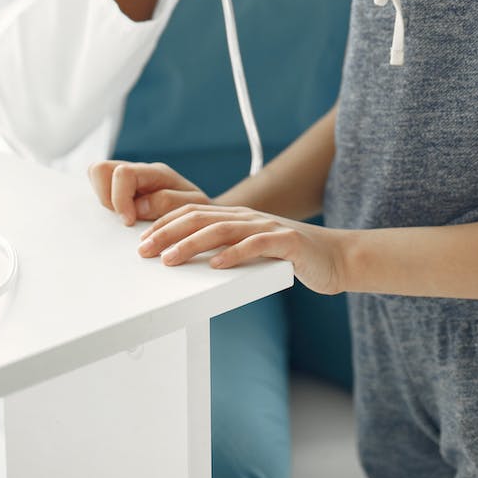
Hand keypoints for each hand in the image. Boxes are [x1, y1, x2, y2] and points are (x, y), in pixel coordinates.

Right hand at [87, 160, 209, 226]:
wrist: (202, 213)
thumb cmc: (198, 210)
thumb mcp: (192, 207)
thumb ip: (168, 202)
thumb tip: (138, 206)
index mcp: (156, 173)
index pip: (123, 173)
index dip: (119, 199)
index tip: (129, 221)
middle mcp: (139, 171)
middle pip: (100, 168)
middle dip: (105, 197)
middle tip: (125, 217)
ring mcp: (129, 178)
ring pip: (97, 174)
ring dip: (103, 198)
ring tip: (124, 215)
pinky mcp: (123, 188)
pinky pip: (101, 186)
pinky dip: (105, 200)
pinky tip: (123, 214)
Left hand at [137, 203, 347, 294]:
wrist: (336, 258)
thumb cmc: (289, 257)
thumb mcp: (251, 249)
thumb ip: (225, 247)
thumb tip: (185, 258)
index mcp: (237, 217)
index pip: (193, 212)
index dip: (165, 224)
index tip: (141, 240)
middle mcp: (248, 217)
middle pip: (200, 217)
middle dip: (168, 233)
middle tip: (144, 250)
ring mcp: (268, 227)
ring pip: (222, 229)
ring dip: (192, 244)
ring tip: (170, 259)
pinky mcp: (287, 242)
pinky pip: (256, 245)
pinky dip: (234, 254)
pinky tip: (217, 265)